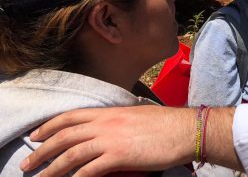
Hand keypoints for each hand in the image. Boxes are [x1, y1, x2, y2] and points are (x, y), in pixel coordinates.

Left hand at [21, 106, 194, 176]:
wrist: (185, 130)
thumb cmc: (167, 124)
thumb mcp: (137, 115)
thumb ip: (118, 121)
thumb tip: (110, 130)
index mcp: (109, 112)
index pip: (70, 116)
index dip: (49, 126)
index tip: (36, 135)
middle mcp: (105, 124)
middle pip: (64, 136)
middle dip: (42, 151)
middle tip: (28, 163)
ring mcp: (110, 139)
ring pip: (71, 155)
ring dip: (51, 168)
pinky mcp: (119, 156)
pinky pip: (89, 170)